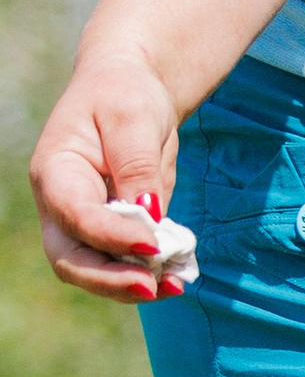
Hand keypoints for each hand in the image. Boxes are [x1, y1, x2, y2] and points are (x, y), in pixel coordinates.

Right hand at [29, 47, 184, 300]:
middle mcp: (61, 205)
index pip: (75, 215)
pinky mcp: (111, 231)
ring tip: (175, 285)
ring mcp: (83, 222)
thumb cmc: (123, 94)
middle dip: (110, 280)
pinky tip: (178, 276)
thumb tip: (148, 214)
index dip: (110, 236)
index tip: (152, 244)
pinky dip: (148, 273)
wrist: (128, 89)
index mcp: (55, 171)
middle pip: (71, 258)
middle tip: (154, 286)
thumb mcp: (133, 117)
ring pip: (94, 270)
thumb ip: (137, 165)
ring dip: (130, 285)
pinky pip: (122, 262)